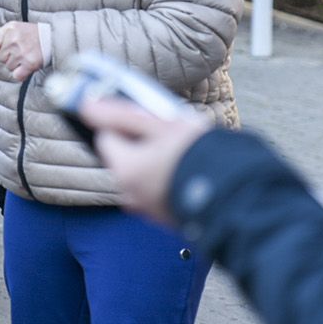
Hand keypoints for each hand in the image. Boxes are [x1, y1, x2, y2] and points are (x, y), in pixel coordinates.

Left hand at [0, 21, 44, 79]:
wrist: (52, 38)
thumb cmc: (33, 34)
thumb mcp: (16, 27)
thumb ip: (1, 35)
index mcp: (9, 30)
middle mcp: (14, 40)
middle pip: (0, 58)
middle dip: (7, 57)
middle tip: (18, 53)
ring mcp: (21, 53)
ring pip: (8, 67)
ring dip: (15, 65)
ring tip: (25, 56)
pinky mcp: (29, 64)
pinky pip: (16, 75)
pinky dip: (20, 73)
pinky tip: (26, 65)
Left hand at [81, 98, 211, 223]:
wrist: (236, 195)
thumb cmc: (199, 153)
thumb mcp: (161, 124)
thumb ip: (121, 114)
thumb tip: (86, 106)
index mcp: (124, 170)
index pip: (106, 138)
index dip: (124, 124)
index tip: (146, 118)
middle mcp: (129, 194)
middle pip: (123, 157)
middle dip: (141, 143)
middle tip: (169, 134)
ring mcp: (146, 209)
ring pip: (140, 174)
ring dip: (154, 160)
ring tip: (184, 151)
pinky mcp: (163, 217)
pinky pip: (155, 189)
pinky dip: (165, 178)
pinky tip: (188, 170)